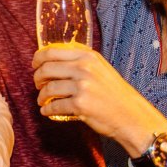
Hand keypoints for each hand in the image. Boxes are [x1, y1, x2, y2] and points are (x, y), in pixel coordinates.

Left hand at [31, 44, 166, 154]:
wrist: (131, 115)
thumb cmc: (114, 93)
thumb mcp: (100, 68)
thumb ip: (80, 62)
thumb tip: (52, 60)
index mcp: (87, 56)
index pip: (52, 51)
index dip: (38, 59)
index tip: (35, 65)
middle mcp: (84, 68)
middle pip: (46, 69)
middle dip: (37, 78)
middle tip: (38, 85)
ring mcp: (82, 86)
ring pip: (48, 88)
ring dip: (41, 96)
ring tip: (43, 100)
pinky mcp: (80, 104)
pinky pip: (54, 106)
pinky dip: (47, 110)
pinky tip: (47, 111)